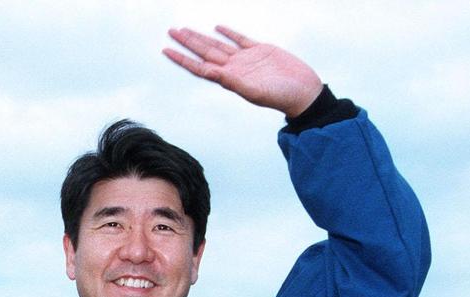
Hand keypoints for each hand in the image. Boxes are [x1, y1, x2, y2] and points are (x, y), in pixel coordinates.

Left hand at [164, 25, 322, 117]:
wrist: (303, 92)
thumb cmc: (280, 96)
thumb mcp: (253, 90)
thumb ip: (230, 81)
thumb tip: (209, 72)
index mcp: (229, 78)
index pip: (199, 66)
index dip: (182, 58)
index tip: (166, 50)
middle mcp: (234, 67)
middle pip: (205, 52)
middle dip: (187, 42)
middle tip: (171, 32)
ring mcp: (246, 59)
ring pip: (218, 44)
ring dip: (202, 37)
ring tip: (186, 30)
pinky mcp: (261, 50)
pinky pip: (240, 39)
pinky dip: (229, 33)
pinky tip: (218, 28)